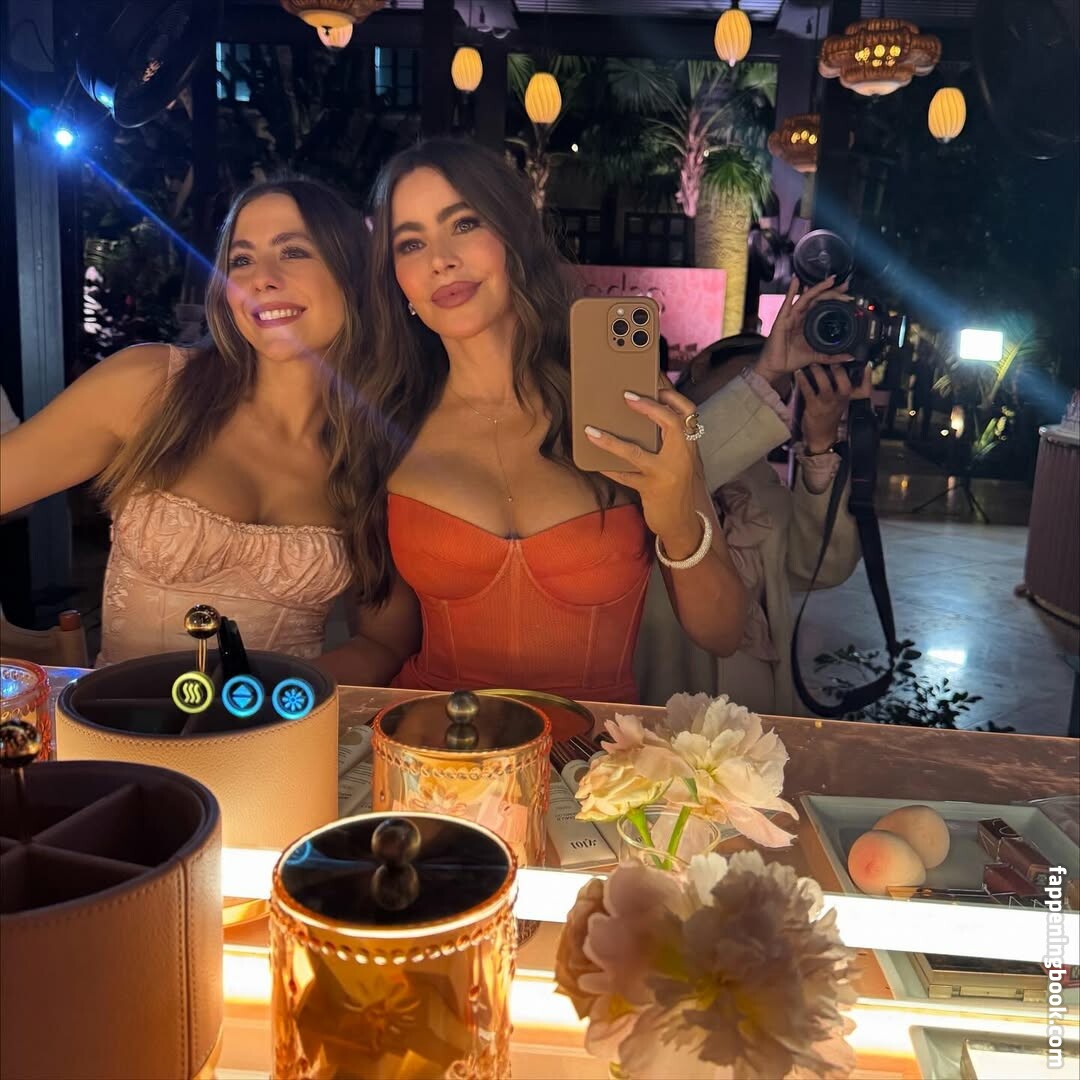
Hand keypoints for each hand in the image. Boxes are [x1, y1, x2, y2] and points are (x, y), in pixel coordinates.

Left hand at [583, 384, 706, 559]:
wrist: (683, 522)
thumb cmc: (676, 484)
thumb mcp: (678, 459)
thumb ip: (668, 439)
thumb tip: (640, 413)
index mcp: (689, 444)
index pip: (688, 412)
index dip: (672, 396)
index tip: (654, 383)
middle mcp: (682, 456)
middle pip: (670, 424)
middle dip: (648, 407)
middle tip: (626, 396)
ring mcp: (666, 474)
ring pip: (636, 453)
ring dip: (610, 441)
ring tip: (590, 431)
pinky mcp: (651, 490)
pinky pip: (624, 476)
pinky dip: (607, 467)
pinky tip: (593, 461)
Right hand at [754, 276, 854, 385]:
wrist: (776, 367)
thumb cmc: (792, 360)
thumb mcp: (817, 357)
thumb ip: (833, 356)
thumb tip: (850, 357)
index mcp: (809, 323)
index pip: (824, 306)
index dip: (836, 300)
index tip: (849, 297)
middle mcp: (801, 317)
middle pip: (818, 299)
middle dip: (832, 291)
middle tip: (845, 286)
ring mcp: (792, 316)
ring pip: (807, 298)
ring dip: (818, 288)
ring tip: (829, 280)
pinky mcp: (782, 319)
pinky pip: (787, 303)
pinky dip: (790, 291)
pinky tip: (795, 281)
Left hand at [795, 362, 868, 451]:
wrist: (821, 436)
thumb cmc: (830, 415)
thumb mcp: (842, 401)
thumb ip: (844, 385)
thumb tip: (843, 368)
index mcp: (849, 398)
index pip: (865, 388)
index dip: (868, 377)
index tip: (867, 364)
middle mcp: (840, 400)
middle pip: (845, 385)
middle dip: (840, 371)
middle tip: (832, 359)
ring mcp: (827, 404)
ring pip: (826, 387)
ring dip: (819, 373)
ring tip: (813, 363)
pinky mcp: (813, 407)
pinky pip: (808, 392)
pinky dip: (803, 381)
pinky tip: (799, 374)